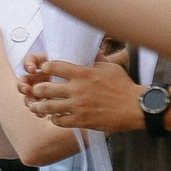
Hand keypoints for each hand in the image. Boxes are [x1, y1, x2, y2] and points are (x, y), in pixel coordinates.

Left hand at [23, 58, 143, 131]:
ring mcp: (78, 106)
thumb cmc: (124, 86)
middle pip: (44, 88)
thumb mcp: (109, 67)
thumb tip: (88, 50)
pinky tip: (55, 117)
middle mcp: (77, 89)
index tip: (43, 70)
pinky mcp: (82, 121)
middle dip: (36, 89)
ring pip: (48, 107)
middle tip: (34, 90)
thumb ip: (95, 60)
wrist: (136, 107)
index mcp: (83, 73)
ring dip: (39, 106)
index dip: (44, 68)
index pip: (54, 66)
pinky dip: (54, 119)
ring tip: (36, 106)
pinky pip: (59, 121)